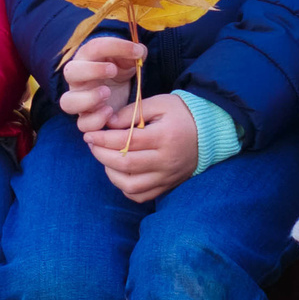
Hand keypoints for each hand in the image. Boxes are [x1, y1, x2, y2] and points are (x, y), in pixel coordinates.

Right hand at [60, 37, 145, 133]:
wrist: (119, 89)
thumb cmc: (119, 68)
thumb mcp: (128, 58)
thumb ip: (134, 53)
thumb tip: (138, 52)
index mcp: (87, 58)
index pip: (94, 47)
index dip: (115, 46)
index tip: (137, 52)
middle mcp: (77, 79)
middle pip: (70, 72)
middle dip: (92, 71)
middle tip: (113, 70)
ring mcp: (78, 100)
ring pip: (67, 102)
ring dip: (88, 98)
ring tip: (107, 93)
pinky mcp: (86, 118)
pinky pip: (82, 124)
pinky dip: (95, 120)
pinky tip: (110, 112)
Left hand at [83, 93, 199, 202]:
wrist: (209, 132)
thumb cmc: (181, 114)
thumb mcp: (159, 103)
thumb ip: (132, 112)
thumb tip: (107, 124)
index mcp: (164, 136)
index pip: (127, 141)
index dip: (103, 139)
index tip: (89, 135)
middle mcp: (166, 160)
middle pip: (126, 165)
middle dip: (102, 155)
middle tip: (92, 145)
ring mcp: (167, 176)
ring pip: (131, 186)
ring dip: (111, 173)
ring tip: (105, 158)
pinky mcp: (168, 186)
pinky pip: (141, 196)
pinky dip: (125, 188)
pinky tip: (119, 173)